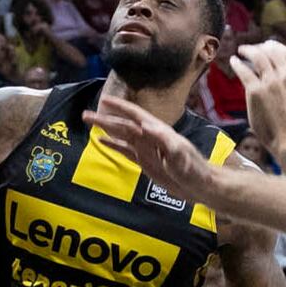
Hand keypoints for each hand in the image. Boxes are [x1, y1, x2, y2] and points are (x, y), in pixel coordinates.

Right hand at [81, 93, 213, 202]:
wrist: (200, 186)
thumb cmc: (193, 169)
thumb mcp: (180, 154)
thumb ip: (163, 139)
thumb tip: (144, 125)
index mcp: (158, 132)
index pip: (135, 115)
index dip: (120, 107)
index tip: (104, 100)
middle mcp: (150, 138)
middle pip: (123, 125)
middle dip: (105, 119)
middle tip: (85, 115)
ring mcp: (147, 150)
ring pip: (122, 136)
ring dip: (106, 129)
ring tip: (90, 123)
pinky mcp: (145, 162)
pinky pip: (125, 151)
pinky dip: (113, 145)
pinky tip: (102, 142)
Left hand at [230, 45, 285, 148]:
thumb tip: (276, 73)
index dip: (275, 46)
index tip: (267, 45)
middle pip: (271, 51)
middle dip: (260, 47)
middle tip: (250, 48)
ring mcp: (272, 81)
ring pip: (258, 56)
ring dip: (248, 50)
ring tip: (241, 50)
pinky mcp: (256, 91)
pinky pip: (244, 71)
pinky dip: (238, 63)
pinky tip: (233, 61)